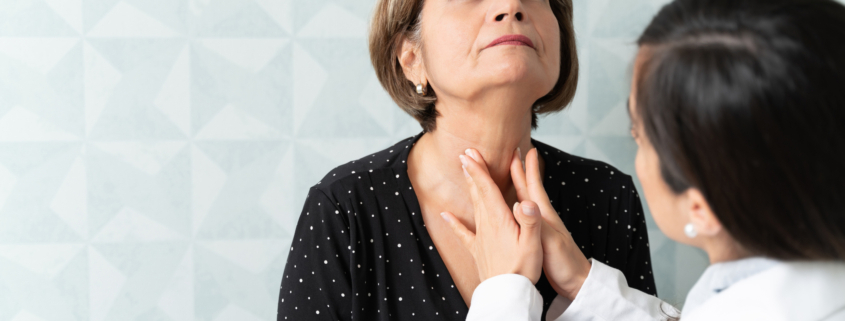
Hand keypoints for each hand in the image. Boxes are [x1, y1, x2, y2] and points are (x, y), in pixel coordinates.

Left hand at [440, 149, 543, 283]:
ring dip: (469, 188)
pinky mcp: (478, 249)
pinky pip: (463, 233)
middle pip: (478, 193)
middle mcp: (487, 225)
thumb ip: (530, 220)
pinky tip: (444, 215)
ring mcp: (480, 237)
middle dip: (473, 172)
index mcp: (500, 219)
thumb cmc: (523, 268)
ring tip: (465, 172)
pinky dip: (453, 222)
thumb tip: (527, 200)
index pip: (487, 189)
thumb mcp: (533, 243)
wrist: (507, 293)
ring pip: (473, 206)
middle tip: (466, 154)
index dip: (479, 170)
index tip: (470, 154)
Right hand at [511, 148, 591, 300]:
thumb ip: (536, 224)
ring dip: (515, 186)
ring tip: (505, 175)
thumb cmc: (565, 262)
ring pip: (523, 201)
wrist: (575, 283)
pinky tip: (507, 210)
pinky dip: (511, 207)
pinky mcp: (534, 238)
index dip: (529, 169)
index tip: (525, 149)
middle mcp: (540, 217)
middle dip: (519, 171)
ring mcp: (538, 227)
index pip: (534, 187)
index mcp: (544, 215)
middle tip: (512, 153)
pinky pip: (519, 216)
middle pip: (527, 189)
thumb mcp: (550, 242)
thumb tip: (519, 204)